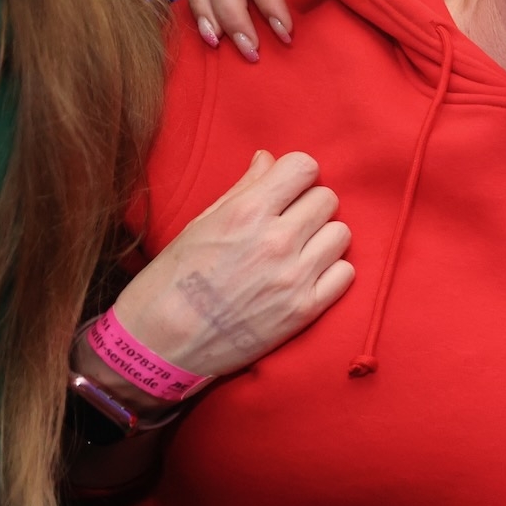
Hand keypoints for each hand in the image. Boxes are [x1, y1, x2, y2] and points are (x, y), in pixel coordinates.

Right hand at [79, 151, 353, 403]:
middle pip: (326, 199)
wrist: (160, 345)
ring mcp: (295, 276)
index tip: (286, 188)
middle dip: (307, 205)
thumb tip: (268, 159)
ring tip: (296, 250)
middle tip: (286, 223)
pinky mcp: (306, 310)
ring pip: (341, 233)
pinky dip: (330, 272)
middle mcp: (277, 240)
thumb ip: (242, 190)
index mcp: (247, 212)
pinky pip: (345, 273)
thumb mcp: (199, 225)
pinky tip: (305, 275)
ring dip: (322, 237)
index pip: (304, 167)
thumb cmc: (170, 281)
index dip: (296, 175)